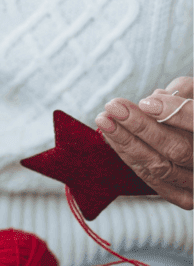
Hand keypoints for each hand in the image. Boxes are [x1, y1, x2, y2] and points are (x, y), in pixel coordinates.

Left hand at [95, 76, 192, 209]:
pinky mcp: (185, 197)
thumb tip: (153, 99)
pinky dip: (129, 158)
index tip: (145, 102)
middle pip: (178, 150)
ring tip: (105, 120)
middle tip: (113, 107)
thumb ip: (182, 92)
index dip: (175, 113)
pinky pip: (153, 180)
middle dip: (141, 127)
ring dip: (127, 143)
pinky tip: (111, 137)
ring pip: (161, 167)